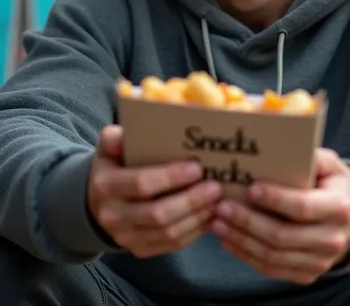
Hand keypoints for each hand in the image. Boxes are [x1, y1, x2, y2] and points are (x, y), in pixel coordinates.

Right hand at [88, 125, 222, 257]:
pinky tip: (209, 217)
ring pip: (167, 233)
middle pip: (158, 214)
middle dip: (191, 201)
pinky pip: (171, 245)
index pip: (141, 183)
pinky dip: (194, 232)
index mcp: (106, 185)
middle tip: (216, 187)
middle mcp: (112, 216)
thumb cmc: (113, 166)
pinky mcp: (139, 250)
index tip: (197, 167)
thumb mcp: (109, 147)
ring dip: (197, 218)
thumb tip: (123, 133)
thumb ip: (114, 138)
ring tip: (218, 202)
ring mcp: (125, 237)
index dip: (171, 177)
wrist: (98, 201)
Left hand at [211, 148, 349, 284]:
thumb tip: (280, 147)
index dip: (275, 199)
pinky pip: (272, 270)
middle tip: (222, 206)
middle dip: (248, 221)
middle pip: (283, 236)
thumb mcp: (330, 164)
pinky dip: (247, 256)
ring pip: (273, 256)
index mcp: (338, 206)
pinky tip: (228, 241)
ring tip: (218, 222)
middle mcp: (331, 238)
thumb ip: (311, 155)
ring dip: (241, 240)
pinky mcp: (306, 273)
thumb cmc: (333, 184)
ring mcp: (319, 261)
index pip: (302, 207)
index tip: (251, 188)